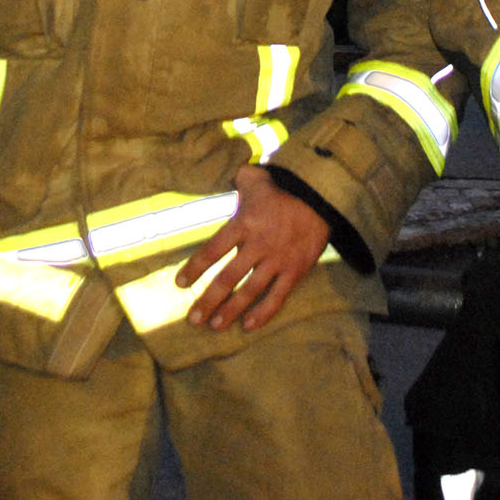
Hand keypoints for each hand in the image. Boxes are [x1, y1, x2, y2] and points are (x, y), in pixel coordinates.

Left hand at [177, 166, 331, 331]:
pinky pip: (278, 297)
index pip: (213, 250)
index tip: (179, 284)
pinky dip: (263, 313)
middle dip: (208, 300)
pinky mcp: (295, 271)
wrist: (320, 197)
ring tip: (214, 326)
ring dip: (231, 311)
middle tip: (192, 319)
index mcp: (244, 223)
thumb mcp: (254, 179)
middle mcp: (258, 244)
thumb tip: (219, 173)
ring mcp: (278, 260)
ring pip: (250, 291)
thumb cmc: (280, 188)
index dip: (195, 268)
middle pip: (228, 278)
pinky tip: (248, 325)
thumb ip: (234, 180)